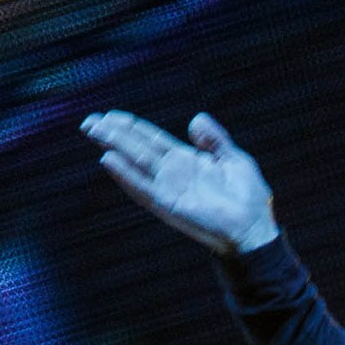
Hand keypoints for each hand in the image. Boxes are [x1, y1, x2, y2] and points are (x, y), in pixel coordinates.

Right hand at [80, 111, 279, 255]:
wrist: (254, 228)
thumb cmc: (248, 198)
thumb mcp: (234, 159)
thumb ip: (214, 140)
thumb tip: (196, 118)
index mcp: (187, 161)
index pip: (152, 139)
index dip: (132, 127)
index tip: (110, 115)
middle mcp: (173, 174)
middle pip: (138, 148)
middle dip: (114, 133)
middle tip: (89, 120)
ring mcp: (169, 189)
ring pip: (135, 163)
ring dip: (114, 147)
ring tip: (93, 131)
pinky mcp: (169, 205)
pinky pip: (143, 188)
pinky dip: (126, 175)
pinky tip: (109, 160)